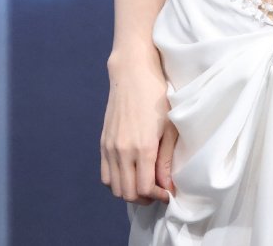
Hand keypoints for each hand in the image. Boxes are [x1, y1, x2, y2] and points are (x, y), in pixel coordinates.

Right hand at [100, 50, 178, 205]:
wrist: (132, 74)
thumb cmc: (157, 96)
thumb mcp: (169, 126)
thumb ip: (166, 159)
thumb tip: (167, 186)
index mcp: (142, 148)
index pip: (144, 189)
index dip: (157, 196)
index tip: (167, 192)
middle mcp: (122, 151)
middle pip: (127, 194)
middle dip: (144, 198)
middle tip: (157, 191)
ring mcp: (110, 148)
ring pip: (114, 188)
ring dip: (129, 192)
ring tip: (144, 184)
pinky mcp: (103, 143)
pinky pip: (105, 175)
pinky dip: (116, 182)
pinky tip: (129, 174)